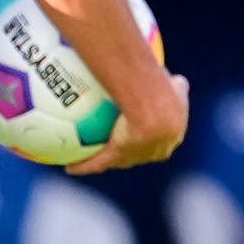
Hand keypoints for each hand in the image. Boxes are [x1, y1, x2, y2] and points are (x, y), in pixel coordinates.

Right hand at [69, 74, 190, 174]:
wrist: (154, 109)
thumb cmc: (165, 92)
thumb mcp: (174, 84)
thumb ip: (174, 83)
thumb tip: (173, 74)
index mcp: (172, 135)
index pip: (164, 139)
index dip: (156, 135)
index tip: (149, 128)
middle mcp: (155, 151)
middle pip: (143, 153)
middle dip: (135, 150)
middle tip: (124, 142)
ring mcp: (136, 156)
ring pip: (120, 161)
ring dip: (110, 160)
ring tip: (97, 155)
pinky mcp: (117, 156)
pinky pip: (97, 163)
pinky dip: (82, 167)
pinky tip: (69, 168)